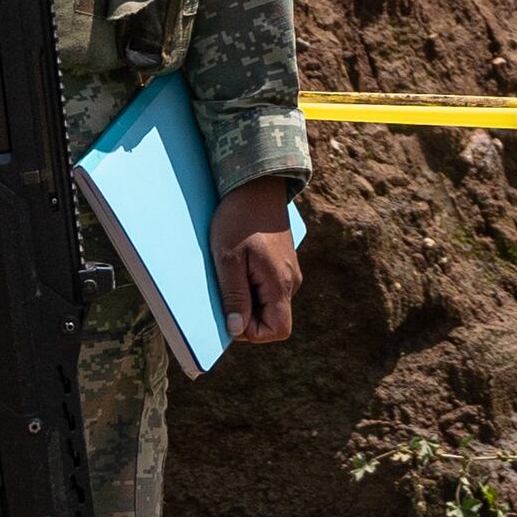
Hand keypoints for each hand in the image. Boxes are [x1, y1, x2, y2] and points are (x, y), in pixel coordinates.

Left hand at [215, 177, 302, 344]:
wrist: (257, 184)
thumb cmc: (239, 218)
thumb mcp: (228, 258)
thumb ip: (234, 297)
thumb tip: (236, 330)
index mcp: (280, 283)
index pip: (277, 330)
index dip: (251, 332)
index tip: (229, 311)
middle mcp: (291, 282)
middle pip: (272, 320)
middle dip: (246, 314)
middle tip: (225, 288)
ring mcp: (289, 272)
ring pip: (268, 304)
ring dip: (247, 298)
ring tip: (230, 271)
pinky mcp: (282, 263)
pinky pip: (268, 288)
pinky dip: (251, 285)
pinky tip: (238, 263)